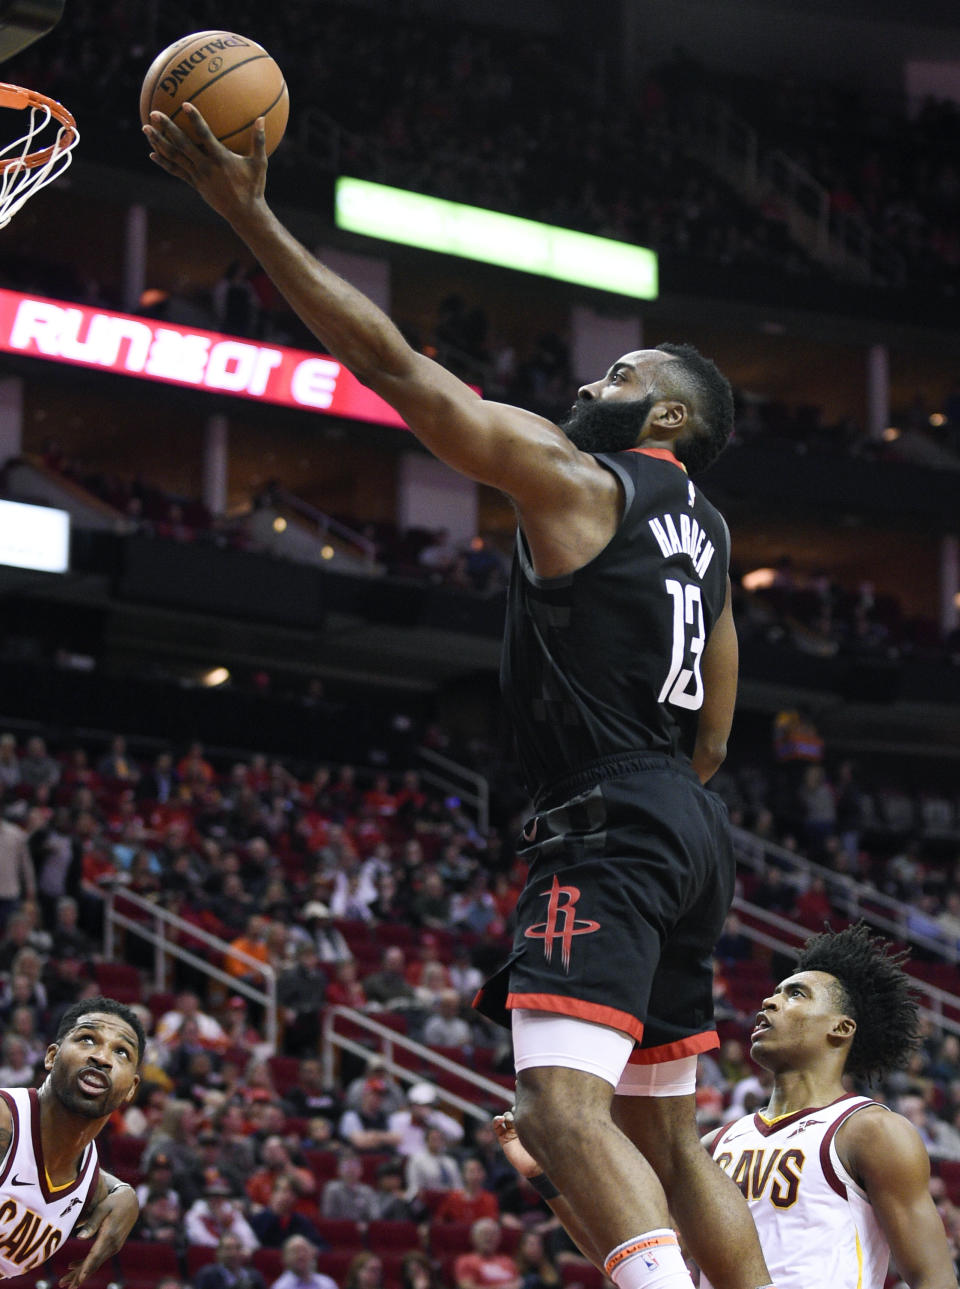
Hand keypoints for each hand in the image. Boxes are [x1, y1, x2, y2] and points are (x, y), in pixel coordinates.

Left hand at [60, 1185, 138, 1288]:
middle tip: (63, 1284)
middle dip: (78, 1276)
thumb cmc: (114, 1202)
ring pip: (95, 1263)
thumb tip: (79, 1238)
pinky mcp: (113, 1246)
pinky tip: (72, 1266)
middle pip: (94, 1264)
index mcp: (110, 1235)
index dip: (86, 1268)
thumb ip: (92, 1223)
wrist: (131, 1201)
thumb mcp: (102, 1208)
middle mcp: (113, 1244)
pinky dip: (86, 1264)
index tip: (79, 1280)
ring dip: (80, 1273)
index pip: (96, 1255)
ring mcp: (114, 1246)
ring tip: (65, 1282)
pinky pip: (98, 1258)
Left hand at [143, 102, 267, 227]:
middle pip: (181, 144)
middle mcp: (205, 167)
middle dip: (167, 128)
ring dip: (158, 143)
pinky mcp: (194, 184)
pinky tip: (152, 154)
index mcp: (220, 159)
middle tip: (154, 113)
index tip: (184, 104)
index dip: (194, 119)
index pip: (204, 135)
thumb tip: (262, 118)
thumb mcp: (260, 164)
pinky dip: (164, 162)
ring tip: (146, 129)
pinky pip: (176, 171)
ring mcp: (197, 176)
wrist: (244, 214)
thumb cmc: (254, 187)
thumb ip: (259, 140)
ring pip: (174, 157)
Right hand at [492, 1108, 542, 1179]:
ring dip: (508, 1116)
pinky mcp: (504, 1138)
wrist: (533, 1167)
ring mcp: (511, 1132)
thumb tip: (542, 1108)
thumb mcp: (541, 1134)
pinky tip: (500, 1119)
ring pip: (506, 1117)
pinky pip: (497, 1127)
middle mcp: (520, 1126)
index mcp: (529, 1123)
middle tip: (519, 1112)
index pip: (524, 1109)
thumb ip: (539, 1123)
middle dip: (516, 1109)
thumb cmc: (541, 1150)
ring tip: (511, 1120)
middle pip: (514, 1111)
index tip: (526, 1104)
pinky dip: (496, 1121)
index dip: (523, 1105)